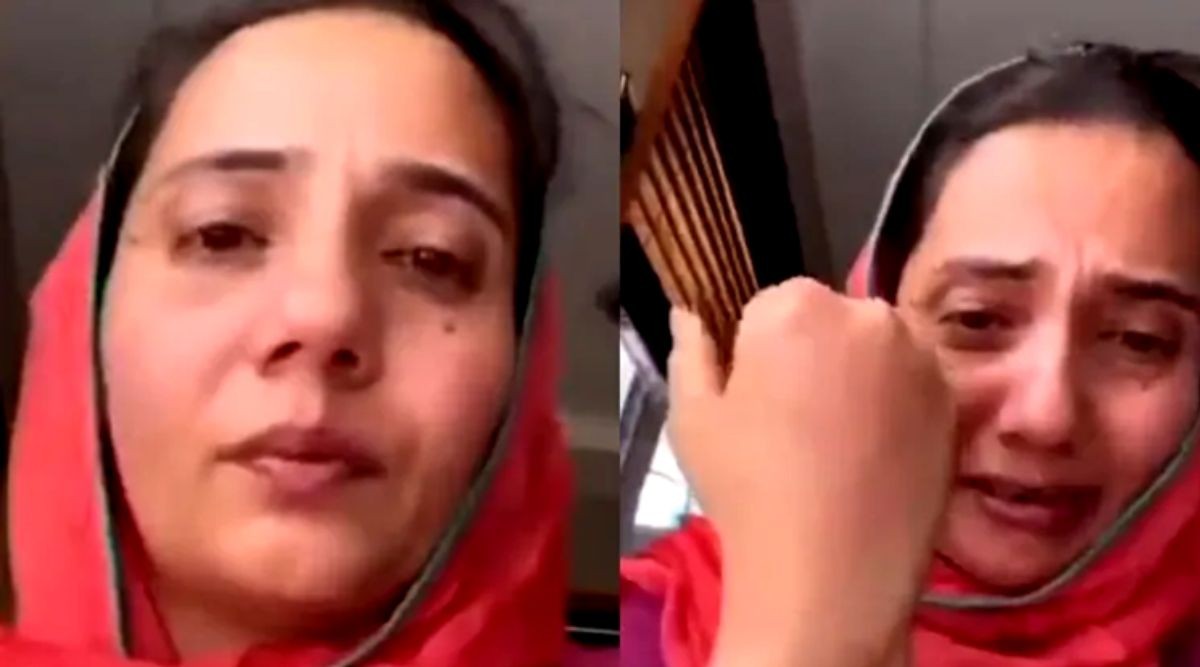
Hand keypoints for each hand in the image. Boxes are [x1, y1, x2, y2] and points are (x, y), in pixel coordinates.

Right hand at [668, 277, 954, 666]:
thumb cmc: (748, 488)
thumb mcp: (692, 418)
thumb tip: (690, 314)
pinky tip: (876, 456)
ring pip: (878, 350)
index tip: (759, 399)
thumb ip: (690, 350)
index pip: (770, 305)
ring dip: (861, 376)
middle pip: (831, 319)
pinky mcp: (954, 401)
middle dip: (815, 354)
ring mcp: (920, 356)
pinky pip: (915, 385)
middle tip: (800, 422)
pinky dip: (898, 406)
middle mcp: (867, 313)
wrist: (832, 571)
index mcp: (795, 305)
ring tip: (842, 442)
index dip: (759, 352)